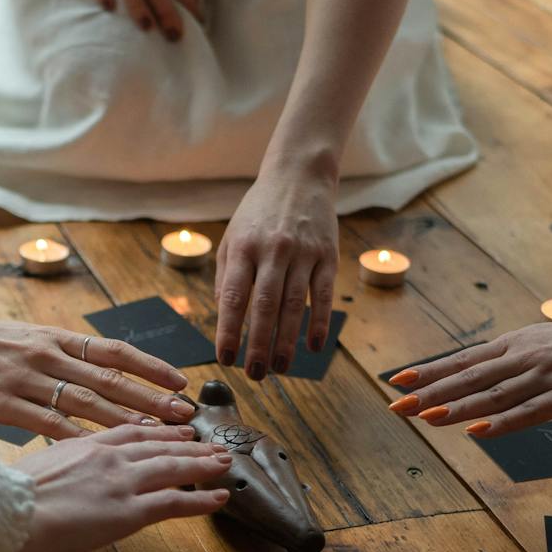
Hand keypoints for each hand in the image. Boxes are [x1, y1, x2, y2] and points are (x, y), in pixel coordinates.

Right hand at [0, 316, 197, 437]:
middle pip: (111, 379)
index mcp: (56, 338)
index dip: (151, 366)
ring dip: (127, 419)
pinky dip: (82, 437)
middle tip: (185, 414)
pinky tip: (106, 450)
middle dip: (152, 398)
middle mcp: (48, 356)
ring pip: (88, 402)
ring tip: (158, 434)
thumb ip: (62, 355)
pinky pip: (51, 423)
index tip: (181, 381)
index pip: (115, 351)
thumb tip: (100, 372)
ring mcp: (28, 380)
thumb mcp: (27, 339)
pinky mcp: (6, 404)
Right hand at [5, 425, 231, 551]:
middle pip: (157, 446)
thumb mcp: (33, 469)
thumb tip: (59, 476)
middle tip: (210, 443)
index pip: (128, 432)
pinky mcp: (128, 511)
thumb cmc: (6, 497)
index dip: (155, 430)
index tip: (173, 430)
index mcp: (83, 445)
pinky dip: (201, 499)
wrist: (5, 512)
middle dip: (188, 444)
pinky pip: (174, 502)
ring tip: (223, 462)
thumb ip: (56, 468)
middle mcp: (108, 457)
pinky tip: (219, 497)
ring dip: (203, 464)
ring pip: (173, 468)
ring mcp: (121, 482)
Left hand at [214, 171, 337, 378]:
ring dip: (286, 341)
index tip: (225, 358)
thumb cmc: (259, 212)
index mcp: (242, 248)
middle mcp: (272, 251)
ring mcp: (302, 253)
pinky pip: (323, 295)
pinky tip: (314, 347)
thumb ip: (226, 275)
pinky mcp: (327, 255)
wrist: (299, 176)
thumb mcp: (232, 236)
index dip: (228, 331)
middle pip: (264, 306)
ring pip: (294, 305)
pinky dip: (319, 323)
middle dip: (258, 345)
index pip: (232, 297)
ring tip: (279, 368)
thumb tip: (224, 316)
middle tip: (255, 375)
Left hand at [387, 313, 551, 436]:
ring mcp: (543, 378)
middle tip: (396, 405)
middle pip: (468, 378)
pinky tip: (477, 431)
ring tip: (425, 417)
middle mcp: (522, 359)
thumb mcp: (540, 344)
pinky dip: (500, 423)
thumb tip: (478, 375)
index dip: (429, 370)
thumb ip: (510, 361)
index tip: (397, 379)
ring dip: (456, 408)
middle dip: (429, 392)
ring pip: (491, 396)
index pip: (463, 359)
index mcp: (514, 346)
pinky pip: (527, 413)